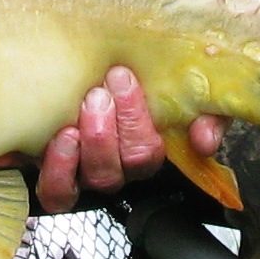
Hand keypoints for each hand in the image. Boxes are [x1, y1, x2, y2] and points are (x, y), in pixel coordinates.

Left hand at [33, 66, 226, 213]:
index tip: (123, 79)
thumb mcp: (173, 81)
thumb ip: (205, 110)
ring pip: (96, 180)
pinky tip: (60, 139)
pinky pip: (58, 192)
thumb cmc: (124, 71)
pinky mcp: (54, 172)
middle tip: (100, 92)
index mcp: (145, 144)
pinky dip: (59, 170)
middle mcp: (117, 163)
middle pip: (126, 165)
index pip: (150, 152)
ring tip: (83, 109)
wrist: (76, 66)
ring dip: (92, 144)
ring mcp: (85, 171)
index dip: (139, 121)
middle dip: (115, 127)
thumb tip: (205, 139)